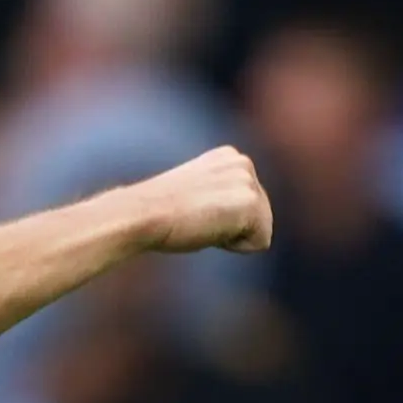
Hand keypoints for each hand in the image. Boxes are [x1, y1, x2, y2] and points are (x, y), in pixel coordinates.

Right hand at [124, 147, 275, 254]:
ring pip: (260, 231)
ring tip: (201, 222)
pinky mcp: (250, 202)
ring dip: (231, 236)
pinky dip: (234, 245)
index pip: (247, 206)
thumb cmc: (157, 213)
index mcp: (229, 157)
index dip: (220, 219)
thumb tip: (222, 217)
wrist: (142, 214)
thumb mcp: (194, 196)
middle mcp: (243, 163)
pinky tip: (208, 228)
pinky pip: (260, 243)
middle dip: (231, 228)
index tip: (192, 211)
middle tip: (196, 218)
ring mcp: (249, 181)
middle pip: (260, 218)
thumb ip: (216, 197)